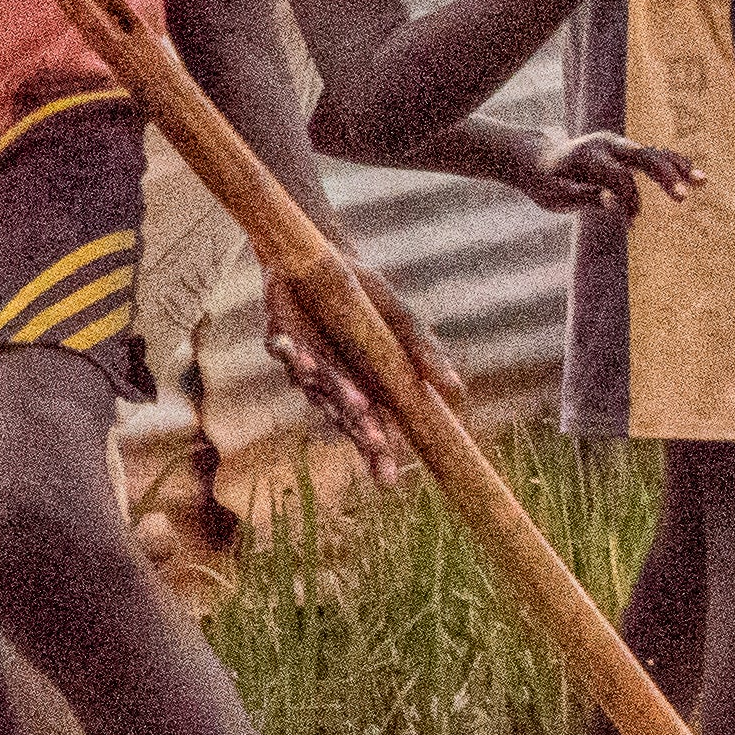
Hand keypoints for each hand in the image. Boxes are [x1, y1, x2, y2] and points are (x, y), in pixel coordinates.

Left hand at [265, 257, 461, 473]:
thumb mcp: (400, 319)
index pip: (374, 430)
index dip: (380, 454)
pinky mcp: (279, 338)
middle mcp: (333, 385)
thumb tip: (455, 390)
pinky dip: (292, 353)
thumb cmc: (364, 297)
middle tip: (377, 447)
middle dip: (362, 434)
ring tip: (358, 404)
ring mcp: (304, 364)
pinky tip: (304, 359)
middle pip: (347, 419)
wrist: (320, 258)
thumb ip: (422, 352)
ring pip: (317, 388)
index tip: (389, 476)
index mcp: (365, 388)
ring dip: (335, 394)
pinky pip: (283, 349)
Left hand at [516, 131, 695, 220]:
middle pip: (643, 156)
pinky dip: (675, 165)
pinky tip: (696, 177)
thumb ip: (585, 196)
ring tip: (702, 181)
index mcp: (589, 156)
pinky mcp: (627, 151)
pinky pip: (655, 155)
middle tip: (682, 197)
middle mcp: (607, 144)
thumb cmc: (546, 182)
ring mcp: (619, 145)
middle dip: (664, 176)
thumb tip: (613, 202)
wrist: (538, 159)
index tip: (631, 225)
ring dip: (678, 167)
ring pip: (654, 152)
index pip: (619, 178)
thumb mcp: (557, 195)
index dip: (629, 202)